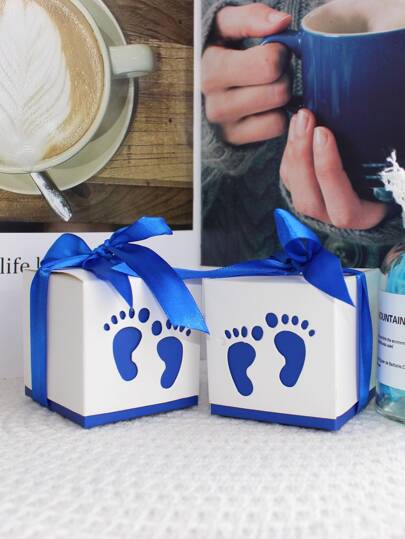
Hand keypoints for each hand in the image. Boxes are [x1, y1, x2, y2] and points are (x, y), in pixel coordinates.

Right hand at [202, 3, 291, 144]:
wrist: (210, 88)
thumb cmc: (225, 53)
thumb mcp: (229, 28)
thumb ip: (253, 17)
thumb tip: (281, 23)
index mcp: (212, 68)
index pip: (268, 63)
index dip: (280, 52)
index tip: (271, 49)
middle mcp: (214, 101)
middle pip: (278, 89)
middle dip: (283, 75)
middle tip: (273, 71)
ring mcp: (225, 124)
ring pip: (278, 109)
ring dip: (282, 95)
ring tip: (268, 86)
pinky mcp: (236, 139)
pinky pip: (276, 127)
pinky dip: (278, 116)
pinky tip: (267, 107)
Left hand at [280, 109, 388, 228]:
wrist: (379, 186)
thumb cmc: (391, 176)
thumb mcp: (392, 172)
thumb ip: (390, 159)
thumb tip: (393, 128)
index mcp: (361, 218)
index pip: (342, 208)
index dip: (328, 171)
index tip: (324, 133)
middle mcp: (333, 216)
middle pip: (308, 200)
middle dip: (302, 156)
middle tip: (306, 119)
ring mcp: (315, 207)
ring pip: (294, 188)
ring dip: (293, 150)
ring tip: (300, 117)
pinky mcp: (303, 192)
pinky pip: (288, 177)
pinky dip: (288, 152)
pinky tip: (295, 127)